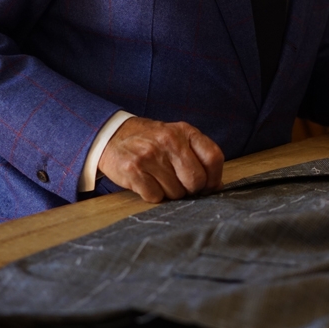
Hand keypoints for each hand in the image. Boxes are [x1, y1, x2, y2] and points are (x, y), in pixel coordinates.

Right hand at [98, 117, 223, 202]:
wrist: (112, 135)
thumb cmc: (151, 141)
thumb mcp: (177, 138)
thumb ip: (198, 157)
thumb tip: (216, 186)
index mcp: (185, 131)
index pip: (213, 158)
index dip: (214, 178)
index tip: (207, 186)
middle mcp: (169, 141)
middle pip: (196, 180)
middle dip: (191, 189)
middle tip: (180, 184)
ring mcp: (150, 155)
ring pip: (176, 192)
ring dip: (170, 193)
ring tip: (160, 179)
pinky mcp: (133, 170)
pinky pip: (155, 197)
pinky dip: (153, 195)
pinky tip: (147, 182)